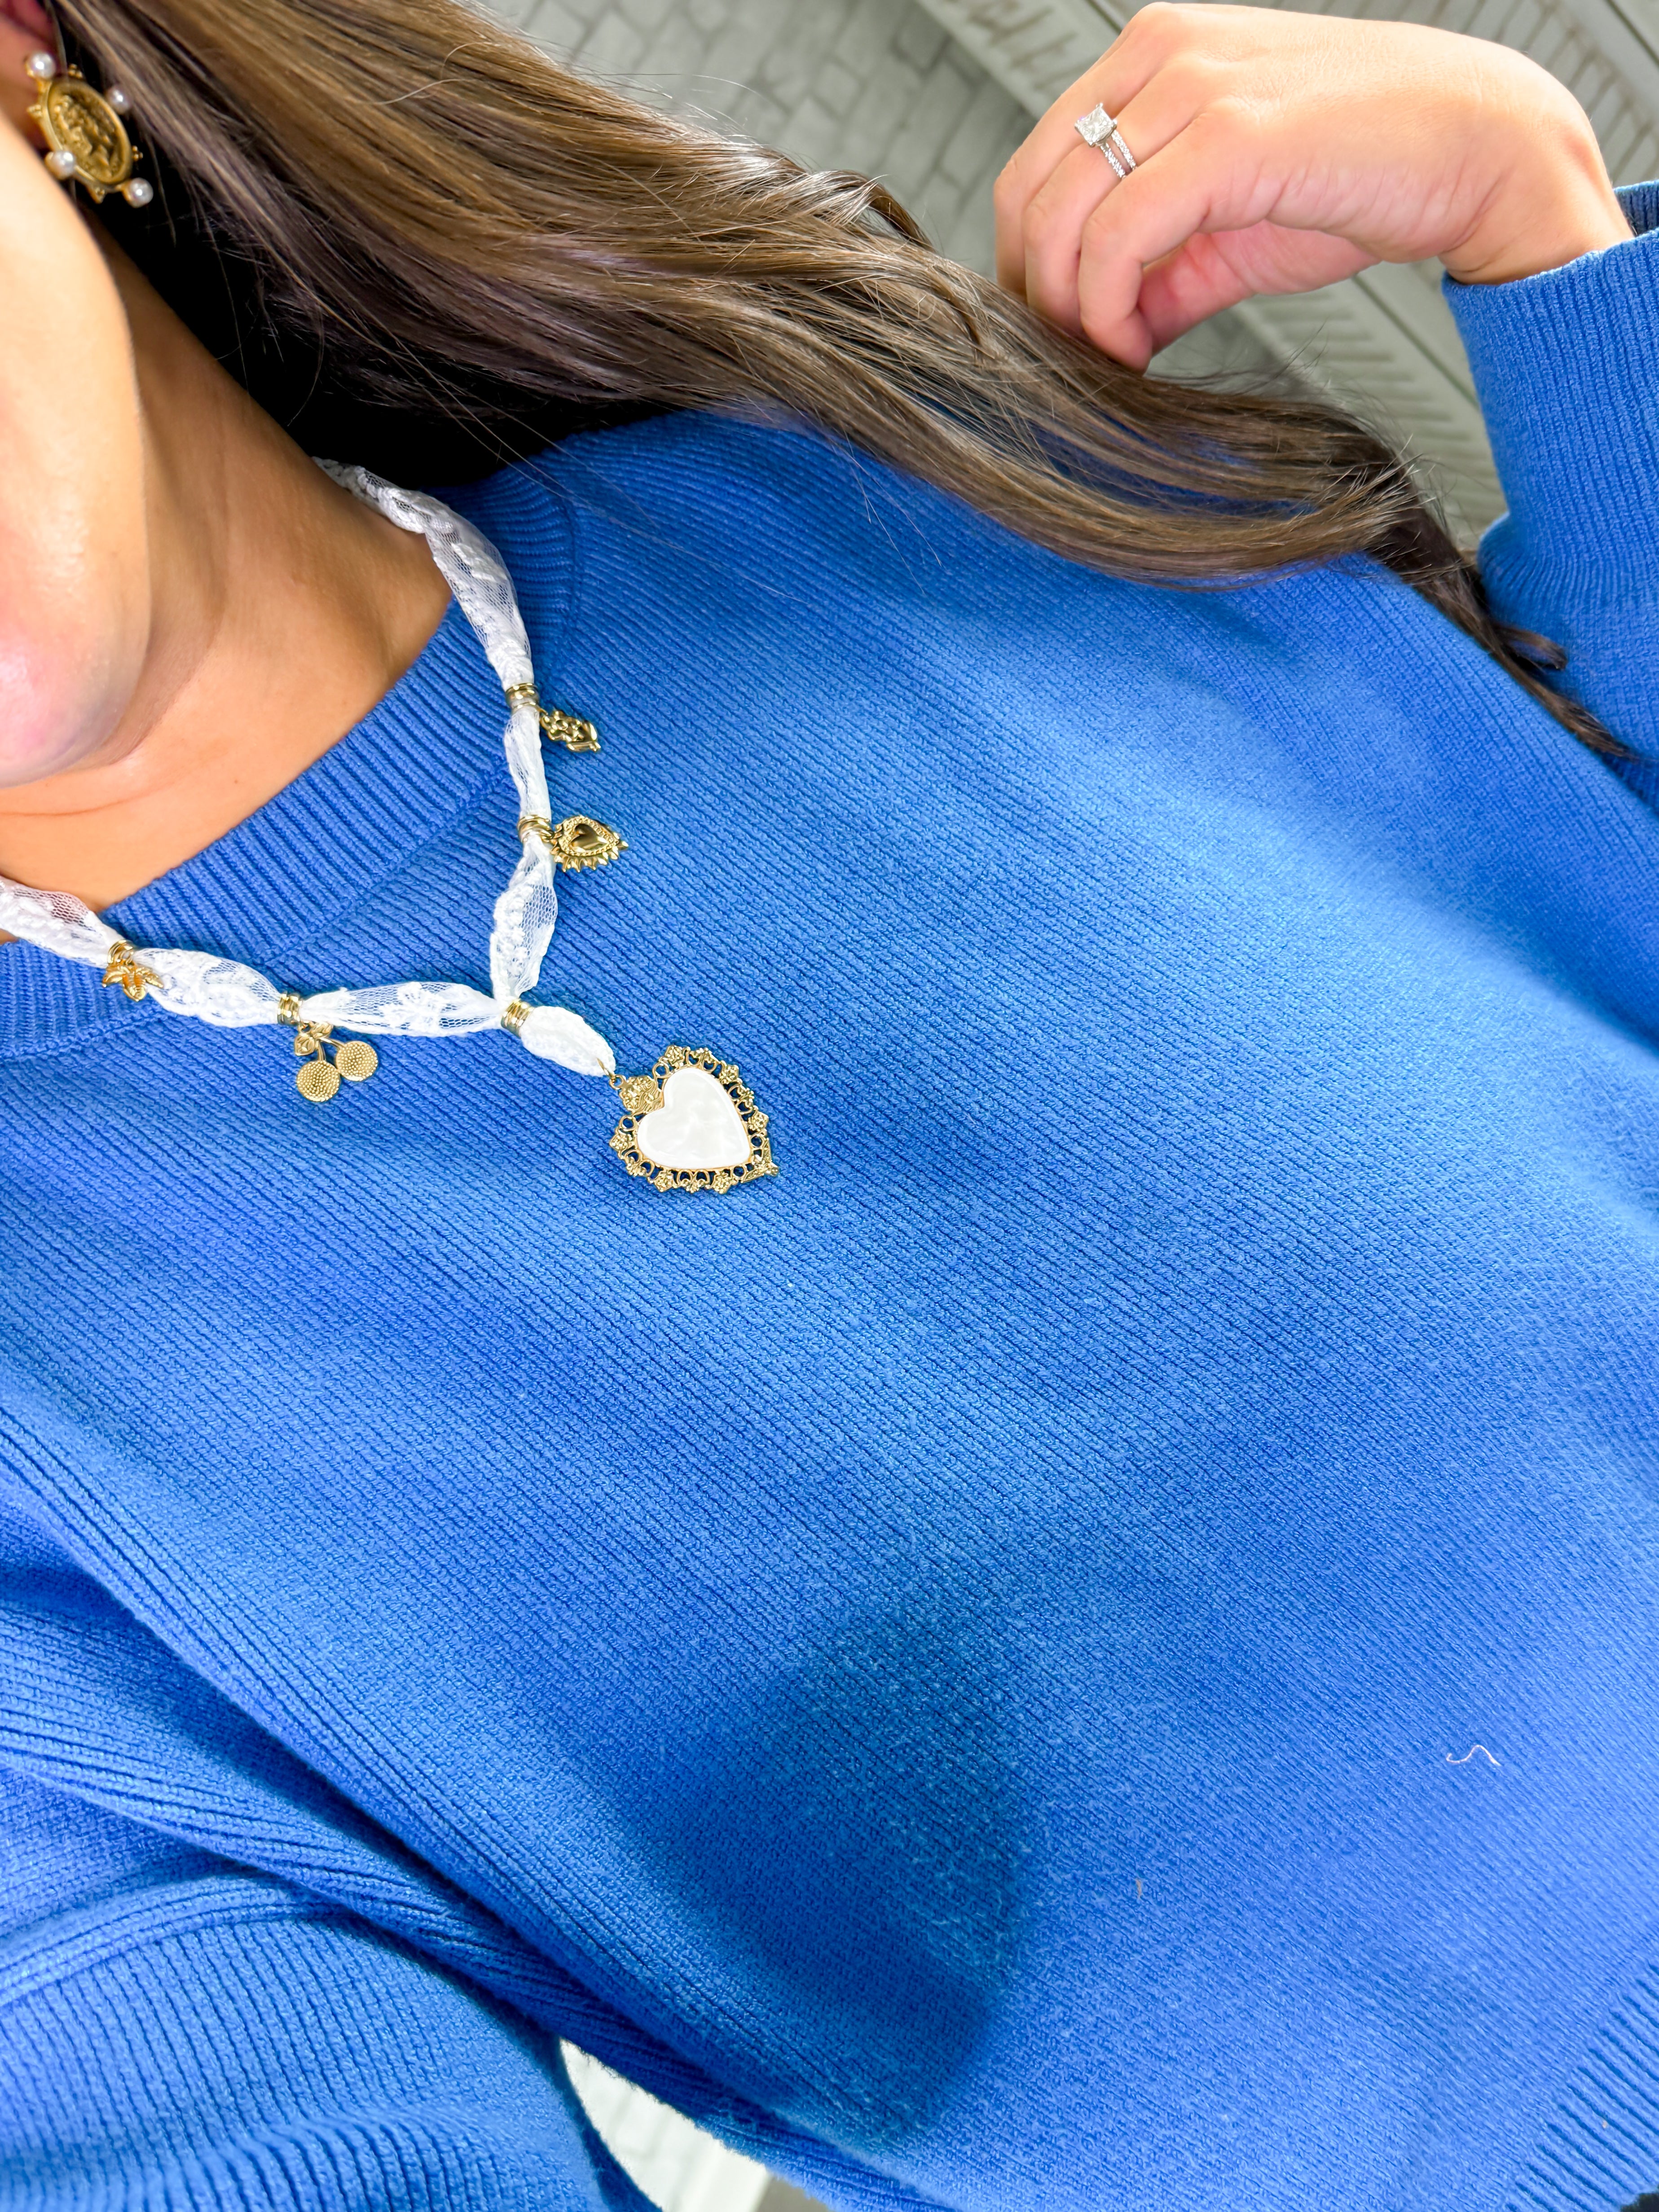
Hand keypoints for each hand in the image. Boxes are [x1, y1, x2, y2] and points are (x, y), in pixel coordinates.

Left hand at [994, 3, 1632, 368]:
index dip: (1030, 262)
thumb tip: (1098, 331)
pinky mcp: (1228, 136)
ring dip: (1066, 309)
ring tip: (1107, 357)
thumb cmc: (1363, 174)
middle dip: (1035, 290)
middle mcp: (1160, 53)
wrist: (1477, 148)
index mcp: (1153, 55)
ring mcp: (1192, 85)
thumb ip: (1155, 270)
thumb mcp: (1228, 229)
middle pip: (1030, 188)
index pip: (1038, 164)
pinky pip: (1117, 236)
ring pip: (1062, 213)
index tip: (1061, 331)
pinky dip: (1106, 309)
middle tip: (1069, 357)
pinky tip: (1134, 347)